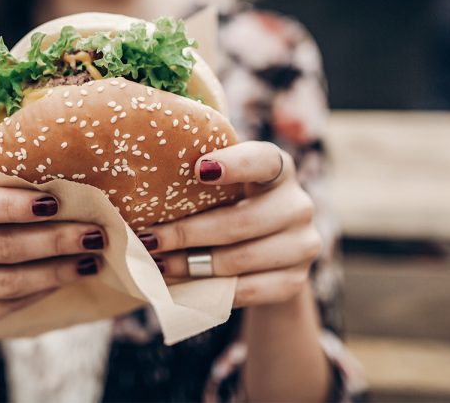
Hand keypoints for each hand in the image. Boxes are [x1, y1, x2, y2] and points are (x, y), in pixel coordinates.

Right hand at [0, 179, 105, 334]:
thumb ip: (5, 188)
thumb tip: (71, 186)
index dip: (10, 205)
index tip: (55, 202)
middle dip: (52, 240)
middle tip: (94, 233)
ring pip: (3, 282)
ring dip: (54, 271)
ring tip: (90, 259)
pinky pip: (3, 308)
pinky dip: (40, 292)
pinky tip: (66, 279)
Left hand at [140, 141, 320, 307]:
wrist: (271, 248)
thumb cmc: (233, 202)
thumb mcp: (225, 183)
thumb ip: (202, 173)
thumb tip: (146, 177)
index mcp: (279, 167)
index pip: (263, 160)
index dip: (235, 164)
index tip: (199, 169)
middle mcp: (298, 204)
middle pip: (241, 221)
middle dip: (188, 233)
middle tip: (149, 239)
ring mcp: (302, 245)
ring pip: (240, 260)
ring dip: (191, 265)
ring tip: (158, 264)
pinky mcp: (295, 281)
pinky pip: (248, 290)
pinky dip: (210, 290)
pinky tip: (181, 285)